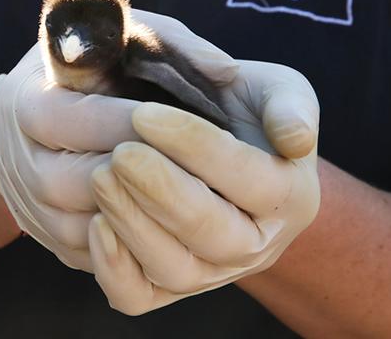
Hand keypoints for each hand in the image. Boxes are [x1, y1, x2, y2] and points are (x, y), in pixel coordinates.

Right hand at [0, 14, 238, 271]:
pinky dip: (145, 244)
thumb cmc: (83, 71)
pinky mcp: (56, 244)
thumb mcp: (118, 36)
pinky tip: (184, 222)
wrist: (18, 125)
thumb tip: (227, 72)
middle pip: (96, 181)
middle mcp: (26, 165)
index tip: (198, 118)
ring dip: (156, 215)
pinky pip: (104, 259)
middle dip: (158, 174)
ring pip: (103, 227)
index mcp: (32, 106)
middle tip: (214, 166)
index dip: (145, 122)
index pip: (89, 120)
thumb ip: (171, 43)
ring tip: (207, 194)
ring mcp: (38, 213)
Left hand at [88, 26, 319, 314]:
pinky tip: (96, 224)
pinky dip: (114, 270)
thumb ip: (290, 105)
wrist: (220, 146)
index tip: (145, 114)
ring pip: (175, 270)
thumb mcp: (278, 91)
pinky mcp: (168, 287)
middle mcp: (257, 245)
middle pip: (212, 233)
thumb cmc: (245, 110)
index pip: (248, 178)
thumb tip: (294, 138)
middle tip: (121, 152)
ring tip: (102, 176)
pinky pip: (138, 298)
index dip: (194, 146)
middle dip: (161, 191)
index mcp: (291, 195)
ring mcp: (212, 272)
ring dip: (134, 224)